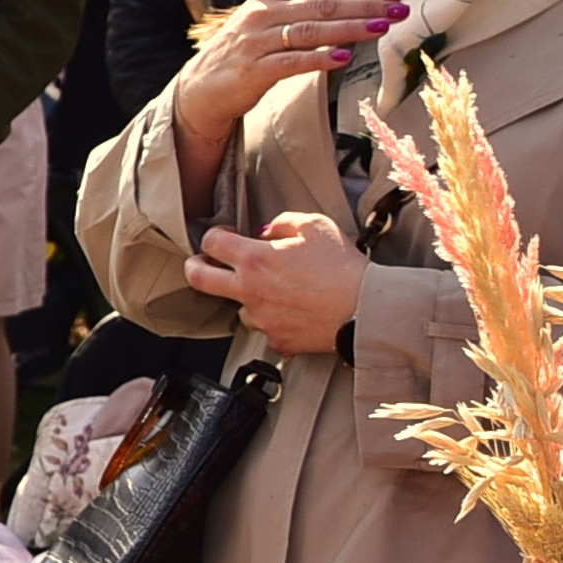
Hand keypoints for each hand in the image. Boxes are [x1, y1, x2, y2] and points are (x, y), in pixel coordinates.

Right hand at [174, 0, 401, 178]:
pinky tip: (345, 58)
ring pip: (312, 29)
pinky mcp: (254, 69)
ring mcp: (257, 40)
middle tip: (400, 8)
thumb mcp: (271, 19)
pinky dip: (320, 58)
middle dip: (366, 5)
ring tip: (383, 27)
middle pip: (324, 3)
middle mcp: (263, 11)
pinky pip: (293, 61)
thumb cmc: (248, 51)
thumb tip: (359, 1)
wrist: (203, 86)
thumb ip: (306, 8)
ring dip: (352, 28)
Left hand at [186, 206, 367, 354]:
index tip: (223, 236)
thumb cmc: (344, 267)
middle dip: (194, 267)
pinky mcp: (277, 340)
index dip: (213, 235)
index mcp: (254, 259)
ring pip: (238, 308)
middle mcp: (249, 290)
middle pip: (198, 278)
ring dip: (247, 299)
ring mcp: (261, 318)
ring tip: (274, 292)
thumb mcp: (316, 226)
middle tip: (201, 263)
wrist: (367, 309)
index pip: (211, 242)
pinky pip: (266, 330)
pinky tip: (294, 313)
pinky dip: (274, 321)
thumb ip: (283, 222)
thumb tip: (266, 231)